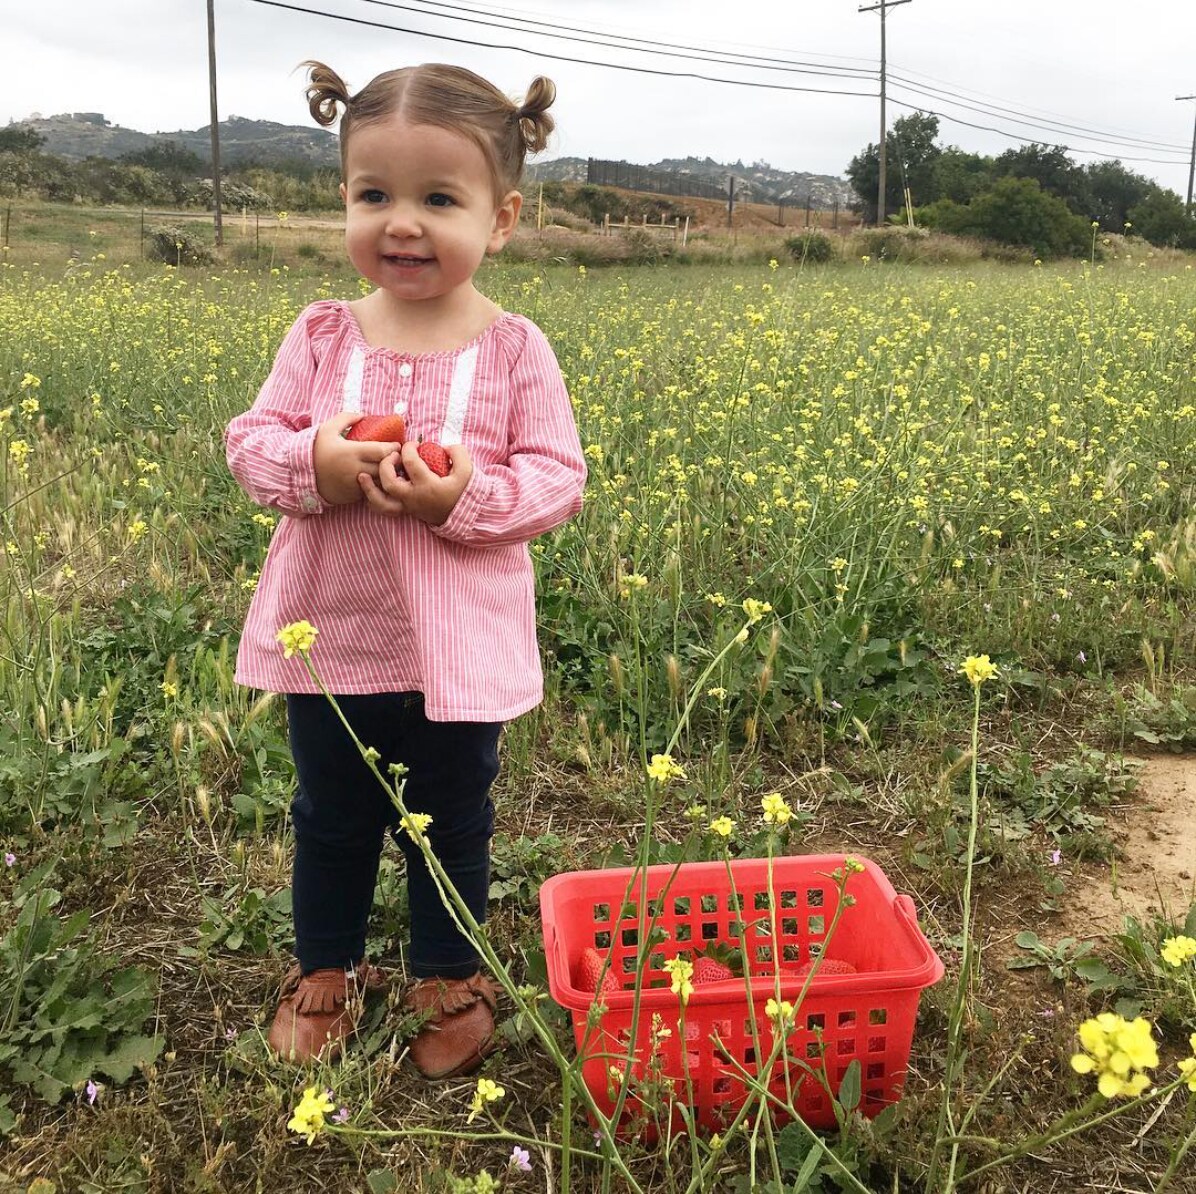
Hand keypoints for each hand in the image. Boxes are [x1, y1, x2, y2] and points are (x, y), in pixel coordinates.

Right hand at [313, 413, 402, 504]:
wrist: (299, 473)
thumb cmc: (315, 449)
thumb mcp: (327, 428)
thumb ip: (346, 418)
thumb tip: (364, 415)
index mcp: (351, 452)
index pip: (382, 452)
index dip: (393, 448)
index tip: (396, 445)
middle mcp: (355, 470)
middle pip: (385, 469)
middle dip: (395, 463)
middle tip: (397, 457)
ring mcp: (354, 485)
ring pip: (380, 483)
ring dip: (388, 476)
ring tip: (390, 469)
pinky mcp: (352, 496)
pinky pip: (371, 492)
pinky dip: (376, 486)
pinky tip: (377, 479)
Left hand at [359, 441, 473, 524]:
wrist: (464, 515)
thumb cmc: (463, 491)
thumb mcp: (467, 470)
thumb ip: (457, 453)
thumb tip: (443, 446)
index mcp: (428, 485)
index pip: (410, 462)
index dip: (409, 447)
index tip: (413, 444)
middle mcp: (414, 497)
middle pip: (389, 481)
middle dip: (386, 464)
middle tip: (394, 455)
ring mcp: (407, 506)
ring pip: (380, 501)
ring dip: (369, 488)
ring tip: (363, 475)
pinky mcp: (405, 510)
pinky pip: (383, 509)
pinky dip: (373, 499)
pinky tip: (369, 488)